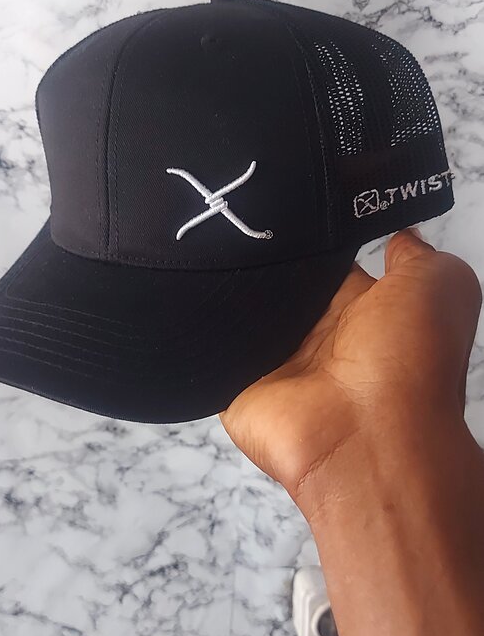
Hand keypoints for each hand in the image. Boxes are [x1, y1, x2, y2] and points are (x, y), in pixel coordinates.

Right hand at [219, 228, 481, 519]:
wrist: (366, 440)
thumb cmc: (412, 365)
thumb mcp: (441, 286)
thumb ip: (416, 255)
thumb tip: (398, 232)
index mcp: (366, 309)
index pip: (329, 259)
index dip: (313, 229)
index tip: (287, 195)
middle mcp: (321, 335)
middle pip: (281, 280)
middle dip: (265, 252)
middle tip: (242, 214)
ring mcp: (277, 362)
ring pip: (243, 307)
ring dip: (231, 282)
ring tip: (210, 244)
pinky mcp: (237, 385)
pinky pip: (212, 346)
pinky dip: (203, 325)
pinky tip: (196, 290)